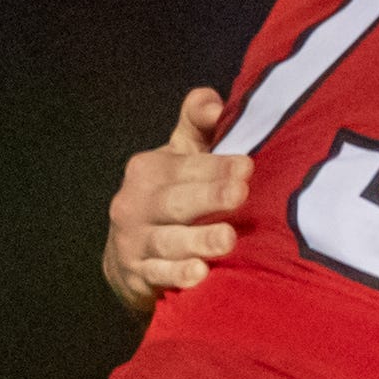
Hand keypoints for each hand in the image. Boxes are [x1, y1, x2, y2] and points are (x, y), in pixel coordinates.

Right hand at [102, 87, 252, 314]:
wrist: (130, 258)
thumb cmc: (171, 199)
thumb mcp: (180, 160)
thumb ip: (197, 127)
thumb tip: (214, 103)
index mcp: (151, 169)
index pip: (185, 166)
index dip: (216, 166)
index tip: (247, 167)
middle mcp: (136, 203)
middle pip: (175, 200)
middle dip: (208, 196)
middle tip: (240, 194)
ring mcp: (134, 241)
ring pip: (168, 240)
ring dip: (198, 239)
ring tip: (227, 239)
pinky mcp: (138, 276)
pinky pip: (158, 275)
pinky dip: (177, 275)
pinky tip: (199, 274)